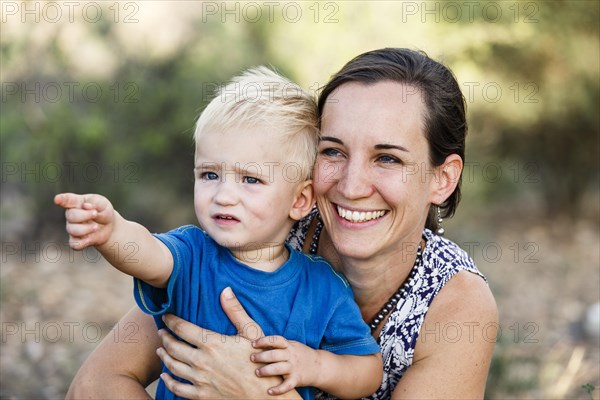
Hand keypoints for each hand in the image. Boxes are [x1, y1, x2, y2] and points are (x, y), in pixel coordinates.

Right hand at [54, 192, 114, 249]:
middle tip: (95, 214)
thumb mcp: (103, 203)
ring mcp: (72, 228)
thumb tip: (85, 205)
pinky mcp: (76, 240)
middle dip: (85, 215)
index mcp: (77, 202)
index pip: (67, 200)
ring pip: (73, 230)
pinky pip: (74, 244)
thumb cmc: (103, 211)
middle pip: (71, 216)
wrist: (109, 226)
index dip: (62, 199)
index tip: (57, 199)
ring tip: (96, 226)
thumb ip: (95, 203)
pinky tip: (89, 239)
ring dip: (87, 229)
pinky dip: (82, 243)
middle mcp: (71, 215)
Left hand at [157, 288, 300, 398]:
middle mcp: (202, 361)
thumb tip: (226, 290)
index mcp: (212, 343)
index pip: (182, 328)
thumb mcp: (251, 332)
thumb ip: (235, 310)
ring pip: (173, 366)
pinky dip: (168, 381)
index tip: (166, 316)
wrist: (263, 393)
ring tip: (161, 349)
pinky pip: (178, 388)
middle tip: (162, 331)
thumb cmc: (259, 359)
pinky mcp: (202, 395)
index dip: (171, 321)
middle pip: (173, 347)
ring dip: (164, 356)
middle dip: (165, 337)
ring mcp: (200, 380)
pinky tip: (166, 375)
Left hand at [251, 336, 318, 394]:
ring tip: (257, 372)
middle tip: (252, 358)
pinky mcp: (297, 379)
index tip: (253, 344)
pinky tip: (270, 391)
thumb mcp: (292, 345)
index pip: (276, 340)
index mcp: (289, 346)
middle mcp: (291, 355)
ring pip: (279, 368)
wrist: (320, 366)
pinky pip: (287, 385)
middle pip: (275, 354)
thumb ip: (279, 345)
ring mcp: (294, 368)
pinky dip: (278, 389)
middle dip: (262, 356)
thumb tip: (260, 343)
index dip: (264, 341)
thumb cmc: (301, 355)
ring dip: (267, 370)